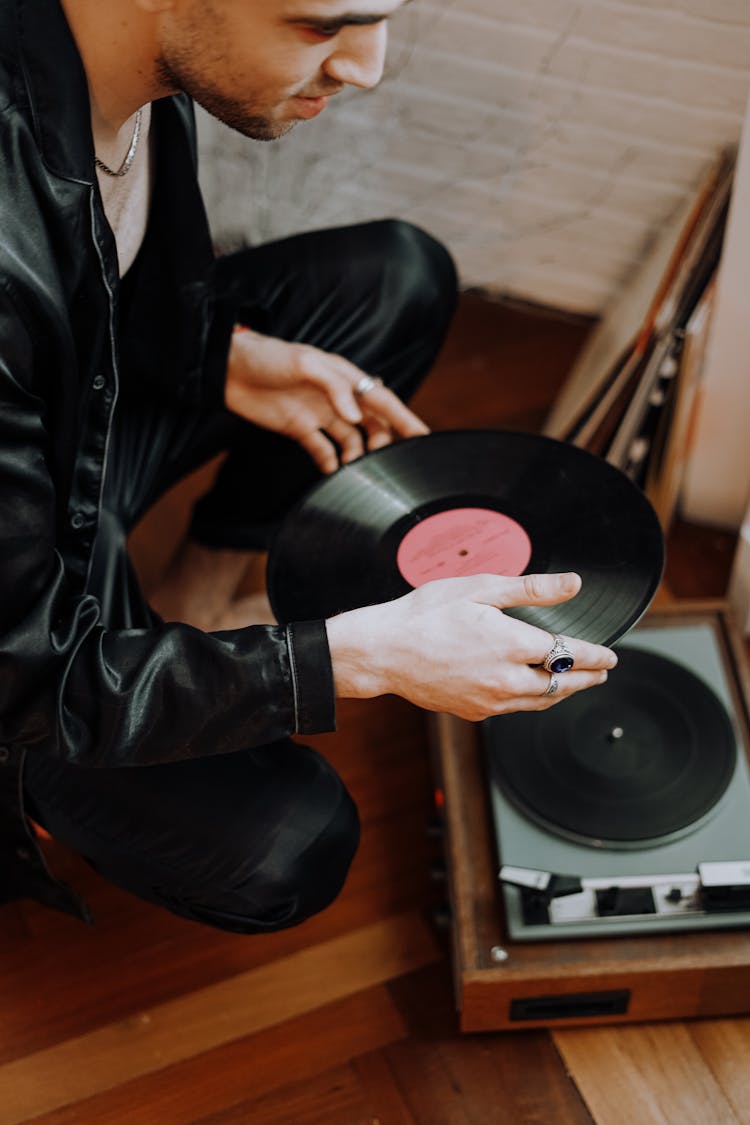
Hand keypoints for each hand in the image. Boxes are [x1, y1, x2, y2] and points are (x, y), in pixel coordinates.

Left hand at [225, 327, 427, 472]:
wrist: (228, 369)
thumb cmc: (269, 357)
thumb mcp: (305, 363)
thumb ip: (334, 387)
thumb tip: (355, 417)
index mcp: (344, 377)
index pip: (382, 400)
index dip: (405, 419)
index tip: (424, 437)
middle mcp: (337, 398)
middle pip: (372, 425)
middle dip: (383, 444)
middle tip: (384, 463)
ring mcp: (319, 414)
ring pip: (351, 441)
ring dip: (357, 457)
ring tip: (357, 472)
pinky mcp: (299, 428)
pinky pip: (323, 450)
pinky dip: (330, 463)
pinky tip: (333, 474)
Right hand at [325, 572, 617, 721]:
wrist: (383, 652)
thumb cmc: (424, 614)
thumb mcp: (480, 588)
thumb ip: (531, 588)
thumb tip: (572, 583)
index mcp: (511, 644)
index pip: (569, 653)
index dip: (595, 655)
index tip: (610, 656)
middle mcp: (506, 678)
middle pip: (562, 683)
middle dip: (588, 678)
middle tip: (604, 672)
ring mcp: (490, 700)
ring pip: (541, 700)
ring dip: (564, 691)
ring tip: (578, 683)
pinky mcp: (474, 711)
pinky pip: (515, 707)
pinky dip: (534, 699)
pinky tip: (535, 690)